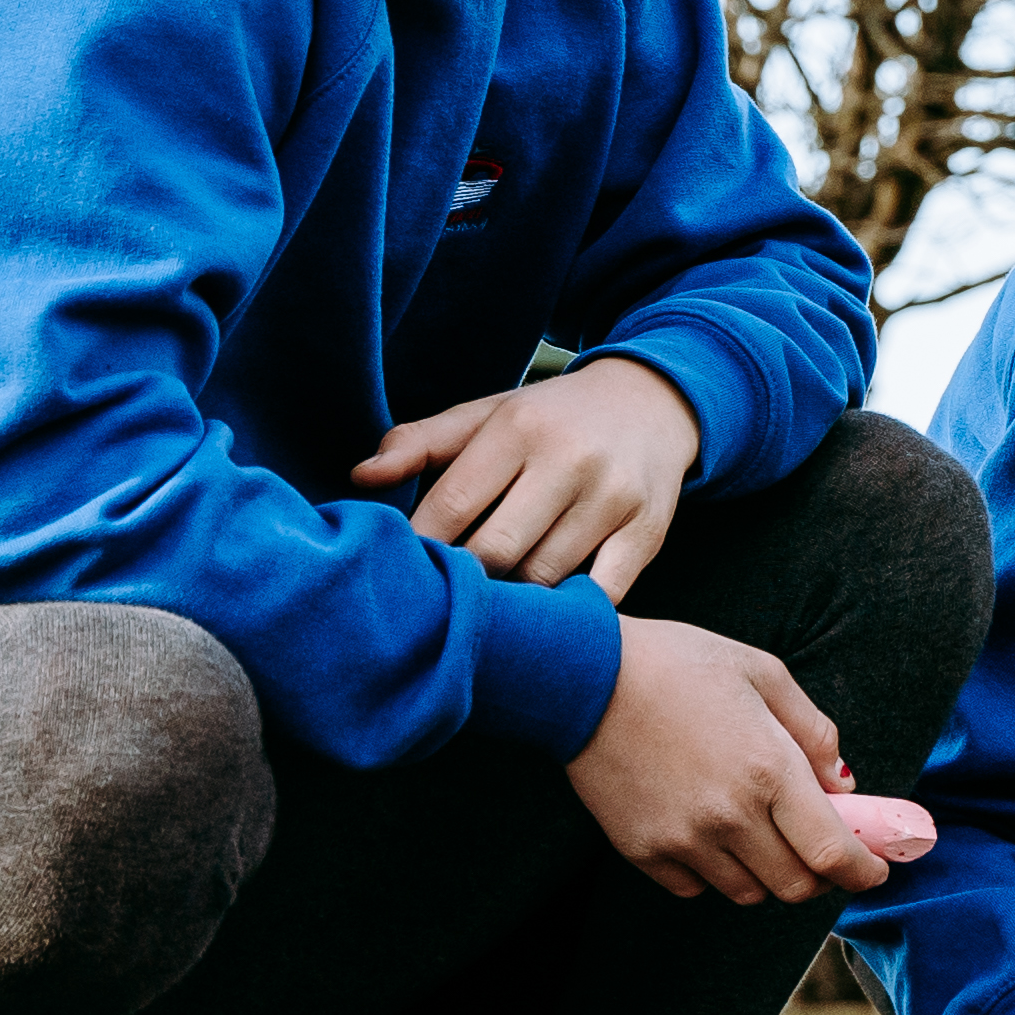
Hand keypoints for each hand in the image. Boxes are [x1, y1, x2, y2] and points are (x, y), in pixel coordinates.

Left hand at [357, 356, 702, 597]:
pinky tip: (547, 611)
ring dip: (513, 599)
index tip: (404, 573)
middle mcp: (570, 460)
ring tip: (490, 606)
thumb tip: (360, 477)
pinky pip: (601, 593)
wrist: (653, 403)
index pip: (453, 506)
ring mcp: (614, 498)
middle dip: (465, 580)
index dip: (422, 549)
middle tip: (446, 598)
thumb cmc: (551, 418)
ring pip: (545, 578)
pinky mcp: (648, 531)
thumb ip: (421, 443)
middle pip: (497, 551)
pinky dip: (569, 610)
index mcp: (519, 428)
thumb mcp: (487, 415)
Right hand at [565, 613, 885, 903]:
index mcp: (769, 770)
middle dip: (819, 874)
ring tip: (757, 829)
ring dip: (767, 873)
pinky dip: (714, 873)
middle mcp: (729, 815)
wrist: (581, 674)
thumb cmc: (678, 663)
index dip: (864, 871)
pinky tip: (709, 832)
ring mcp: (682, 839)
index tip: (874, 868)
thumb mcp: (762, 674)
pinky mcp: (641, 849)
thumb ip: (814, 732)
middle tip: (818, 846)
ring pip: (748, 893)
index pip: (833, 853)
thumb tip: (844, 783)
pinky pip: (695, 887)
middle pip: (795, 886)